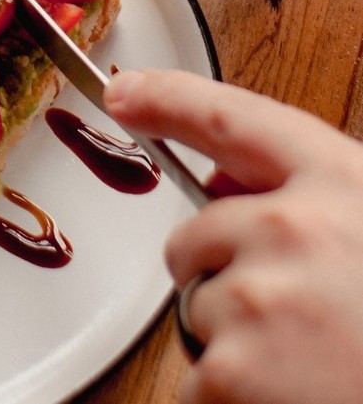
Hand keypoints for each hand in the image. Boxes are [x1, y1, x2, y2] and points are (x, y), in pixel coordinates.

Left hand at [104, 69, 362, 403]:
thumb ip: (315, 203)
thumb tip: (225, 193)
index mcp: (343, 184)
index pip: (229, 118)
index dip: (167, 99)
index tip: (125, 93)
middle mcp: (294, 227)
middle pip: (194, 236)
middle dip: (225, 277)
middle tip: (305, 324)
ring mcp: (259, 297)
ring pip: (196, 308)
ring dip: (236, 343)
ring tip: (316, 369)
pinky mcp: (233, 373)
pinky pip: (196, 378)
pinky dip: (232, 400)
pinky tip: (297, 401)